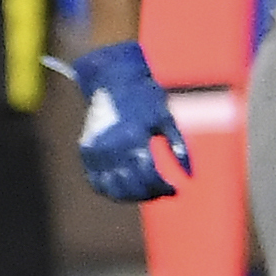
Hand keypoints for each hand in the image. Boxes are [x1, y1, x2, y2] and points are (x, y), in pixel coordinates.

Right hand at [73, 39, 189, 203]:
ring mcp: (95, 150)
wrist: (113, 80)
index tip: (174, 190)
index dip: (163, 187)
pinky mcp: (85, 151)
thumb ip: (178, 147)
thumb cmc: (145, 98)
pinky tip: (125, 189)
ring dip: (130, 195)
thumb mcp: (166, 118)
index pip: (148, 176)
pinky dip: (109, 190)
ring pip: (111, 187)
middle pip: (130, 185)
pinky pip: (94, 181)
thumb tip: (190, 175)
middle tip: (163, 191)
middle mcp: (110, 146)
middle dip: (150, 192)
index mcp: (132, 138)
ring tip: (147, 191)